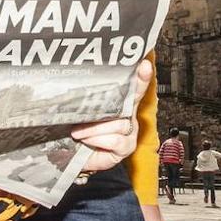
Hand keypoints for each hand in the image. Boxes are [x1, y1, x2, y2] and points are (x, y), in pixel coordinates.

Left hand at [71, 59, 151, 173]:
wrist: (75, 155)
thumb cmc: (79, 129)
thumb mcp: (80, 111)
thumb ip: (84, 98)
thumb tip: (75, 81)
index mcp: (119, 101)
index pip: (133, 86)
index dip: (141, 76)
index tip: (144, 65)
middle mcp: (128, 114)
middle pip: (129, 102)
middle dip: (118, 99)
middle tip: (102, 98)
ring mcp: (129, 131)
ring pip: (118, 123)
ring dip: (94, 128)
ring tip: (78, 131)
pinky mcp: (126, 146)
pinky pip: (116, 140)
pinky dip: (99, 139)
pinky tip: (88, 140)